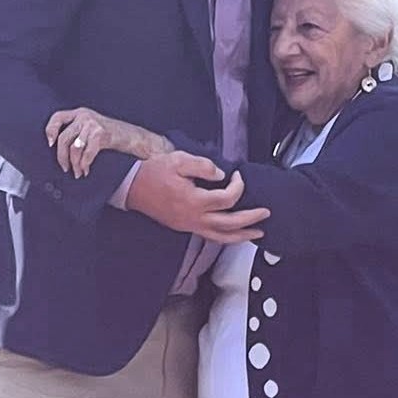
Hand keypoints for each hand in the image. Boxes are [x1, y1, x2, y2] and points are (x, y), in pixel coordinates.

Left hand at [45, 106, 171, 178]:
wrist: (132, 136)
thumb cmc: (110, 135)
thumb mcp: (91, 127)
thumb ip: (77, 132)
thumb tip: (59, 150)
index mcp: (80, 113)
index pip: (58, 117)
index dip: (50, 130)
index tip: (50, 144)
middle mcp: (84, 116)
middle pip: (64, 137)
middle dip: (62, 156)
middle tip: (65, 168)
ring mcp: (93, 125)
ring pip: (74, 148)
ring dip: (74, 164)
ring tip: (77, 172)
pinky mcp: (101, 134)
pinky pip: (87, 153)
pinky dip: (85, 165)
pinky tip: (86, 170)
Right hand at [125, 151, 269, 241]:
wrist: (132, 187)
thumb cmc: (154, 172)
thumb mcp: (179, 160)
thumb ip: (203, 166)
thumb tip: (221, 175)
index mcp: (194, 200)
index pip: (226, 199)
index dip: (237, 186)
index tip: (238, 175)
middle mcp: (194, 217)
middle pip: (229, 224)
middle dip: (250, 219)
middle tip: (265, 213)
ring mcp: (189, 225)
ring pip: (220, 237)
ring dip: (241, 236)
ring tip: (257, 233)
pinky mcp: (185, 227)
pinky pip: (210, 236)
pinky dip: (226, 237)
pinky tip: (234, 233)